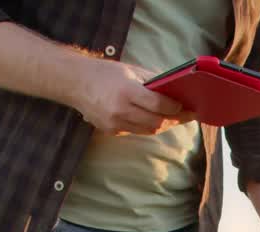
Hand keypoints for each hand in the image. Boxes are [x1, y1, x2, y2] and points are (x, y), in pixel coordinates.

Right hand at [72, 59, 196, 135]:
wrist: (75, 83)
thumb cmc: (105, 73)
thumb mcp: (130, 71)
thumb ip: (152, 81)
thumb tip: (175, 90)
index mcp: (127, 91)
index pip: (159, 105)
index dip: (174, 107)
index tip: (184, 106)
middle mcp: (120, 110)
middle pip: (156, 122)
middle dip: (171, 119)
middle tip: (183, 115)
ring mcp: (114, 123)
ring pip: (147, 131)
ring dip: (160, 125)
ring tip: (170, 118)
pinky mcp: (109, 131)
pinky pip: (134, 131)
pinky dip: (144, 126)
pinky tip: (150, 119)